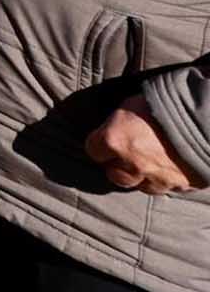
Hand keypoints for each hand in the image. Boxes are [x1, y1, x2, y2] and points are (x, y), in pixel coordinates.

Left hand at [86, 95, 207, 194]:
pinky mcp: (180, 186)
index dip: (99, 144)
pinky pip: (165, 188)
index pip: (93, 150)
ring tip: (148, 160)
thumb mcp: (132, 105)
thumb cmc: (167, 103)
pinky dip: (163, 179)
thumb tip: (111, 130)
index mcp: (115, 140)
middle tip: (126, 152)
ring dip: (140, 175)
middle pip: (113, 174)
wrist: (206, 118)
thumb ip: (117, 123)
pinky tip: (167, 166)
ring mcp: (157, 178)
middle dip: (117, 164)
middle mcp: (132, 164)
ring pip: (139, 185)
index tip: (105, 139)